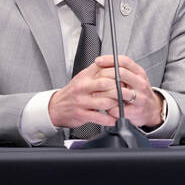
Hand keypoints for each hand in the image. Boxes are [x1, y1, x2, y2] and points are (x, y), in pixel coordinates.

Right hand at [48, 55, 163, 129]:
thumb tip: (116, 65)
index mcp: (85, 76)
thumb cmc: (73, 92)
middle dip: (120, 89)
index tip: (126, 79)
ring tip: (122, 105)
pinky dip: (110, 119)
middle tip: (128, 93)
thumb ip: (98, 71)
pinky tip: (115, 118)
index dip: (118, 74)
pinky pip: (100, 117)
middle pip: (106, 84)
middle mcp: (83, 87)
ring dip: (116, 104)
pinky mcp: (82, 114)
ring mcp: (82, 101)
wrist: (56, 107)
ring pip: (105, 101)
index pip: (104, 70)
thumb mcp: (83, 77)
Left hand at [92, 55, 164, 128]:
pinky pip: (118, 108)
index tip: (98, 61)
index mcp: (139, 73)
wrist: (152, 109)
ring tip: (95, 93)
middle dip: (105, 75)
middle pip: (122, 73)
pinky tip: (105, 106)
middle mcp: (141, 84)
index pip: (125, 61)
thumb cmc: (139, 92)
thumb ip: (121, 70)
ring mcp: (140, 98)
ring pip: (120, 92)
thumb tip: (101, 63)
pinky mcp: (136, 112)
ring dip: (104, 93)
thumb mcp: (134, 77)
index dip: (109, 60)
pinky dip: (108, 107)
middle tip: (95, 80)